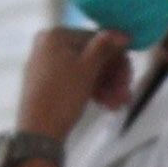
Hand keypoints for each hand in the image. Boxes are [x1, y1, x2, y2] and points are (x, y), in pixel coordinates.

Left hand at [16, 25, 133, 143]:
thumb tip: (122, 34)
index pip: (95, 39)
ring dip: (107, 87)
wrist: (38, 133)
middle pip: (91, 56)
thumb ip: (105, 47)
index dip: (116, 56)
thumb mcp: (88, 69)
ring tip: (119, 103)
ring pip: (86, 71)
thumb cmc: (62, 96)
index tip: (129, 73)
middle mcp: (48, 47)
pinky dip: (93, 92)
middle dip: (113, 76)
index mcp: (55, 36)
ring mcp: (46, 67)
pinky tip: (108, 105)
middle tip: (126, 93)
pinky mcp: (47, 86)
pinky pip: (75, 82)